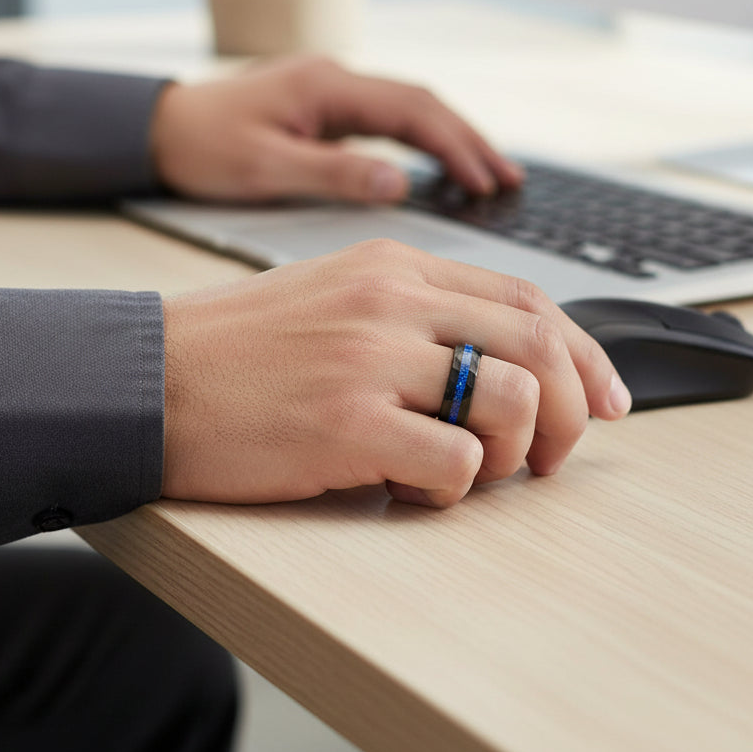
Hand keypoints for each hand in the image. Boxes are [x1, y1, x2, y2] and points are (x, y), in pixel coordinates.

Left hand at [150, 55, 522, 202]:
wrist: (159, 128)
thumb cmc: (202, 146)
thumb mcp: (264, 167)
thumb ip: (332, 173)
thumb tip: (400, 183)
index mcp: (325, 87)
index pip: (411, 110)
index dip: (455, 146)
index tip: (487, 181)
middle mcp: (333, 80)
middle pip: (420, 103)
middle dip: (467, 139)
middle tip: (509, 180)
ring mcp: (328, 92)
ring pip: (405, 110)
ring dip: (447, 138)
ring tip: (486, 174)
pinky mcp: (320, 109)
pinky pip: (382, 122)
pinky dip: (415, 142)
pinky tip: (433, 166)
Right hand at [162, 239, 631, 508]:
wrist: (147, 377)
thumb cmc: (236, 348)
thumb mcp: (331, 297)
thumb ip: (412, 313)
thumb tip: (498, 361)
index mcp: (391, 266)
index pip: (527, 298)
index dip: (584, 354)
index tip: (605, 399)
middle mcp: (389, 301)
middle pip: (538, 346)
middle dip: (575, 411)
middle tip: (556, 456)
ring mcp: (367, 358)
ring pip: (513, 401)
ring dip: (517, 453)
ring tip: (472, 472)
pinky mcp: (345, 423)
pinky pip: (456, 459)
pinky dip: (458, 485)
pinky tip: (414, 486)